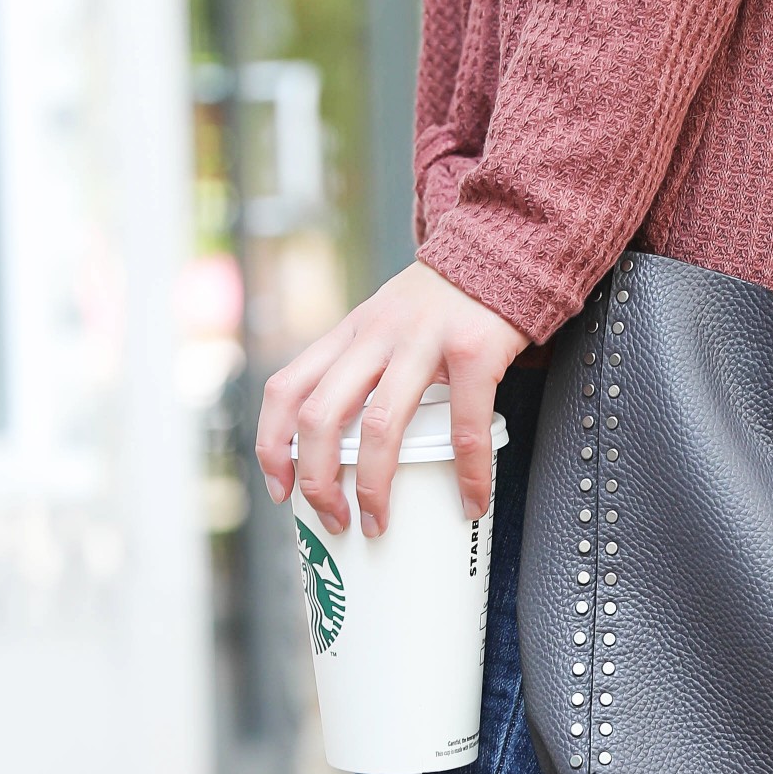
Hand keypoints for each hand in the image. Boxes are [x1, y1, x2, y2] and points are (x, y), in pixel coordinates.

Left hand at [255, 263, 527, 535]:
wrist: (500, 250)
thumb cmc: (442, 303)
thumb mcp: (384, 324)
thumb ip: (362, 367)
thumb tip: (346, 446)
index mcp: (347, 334)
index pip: (285, 389)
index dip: (272, 446)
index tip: (280, 490)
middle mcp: (374, 335)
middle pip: (320, 415)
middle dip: (316, 479)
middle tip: (331, 518)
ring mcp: (422, 342)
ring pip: (379, 426)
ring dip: (373, 487)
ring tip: (379, 523)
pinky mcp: (473, 351)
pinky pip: (463, 428)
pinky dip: (467, 475)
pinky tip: (472, 501)